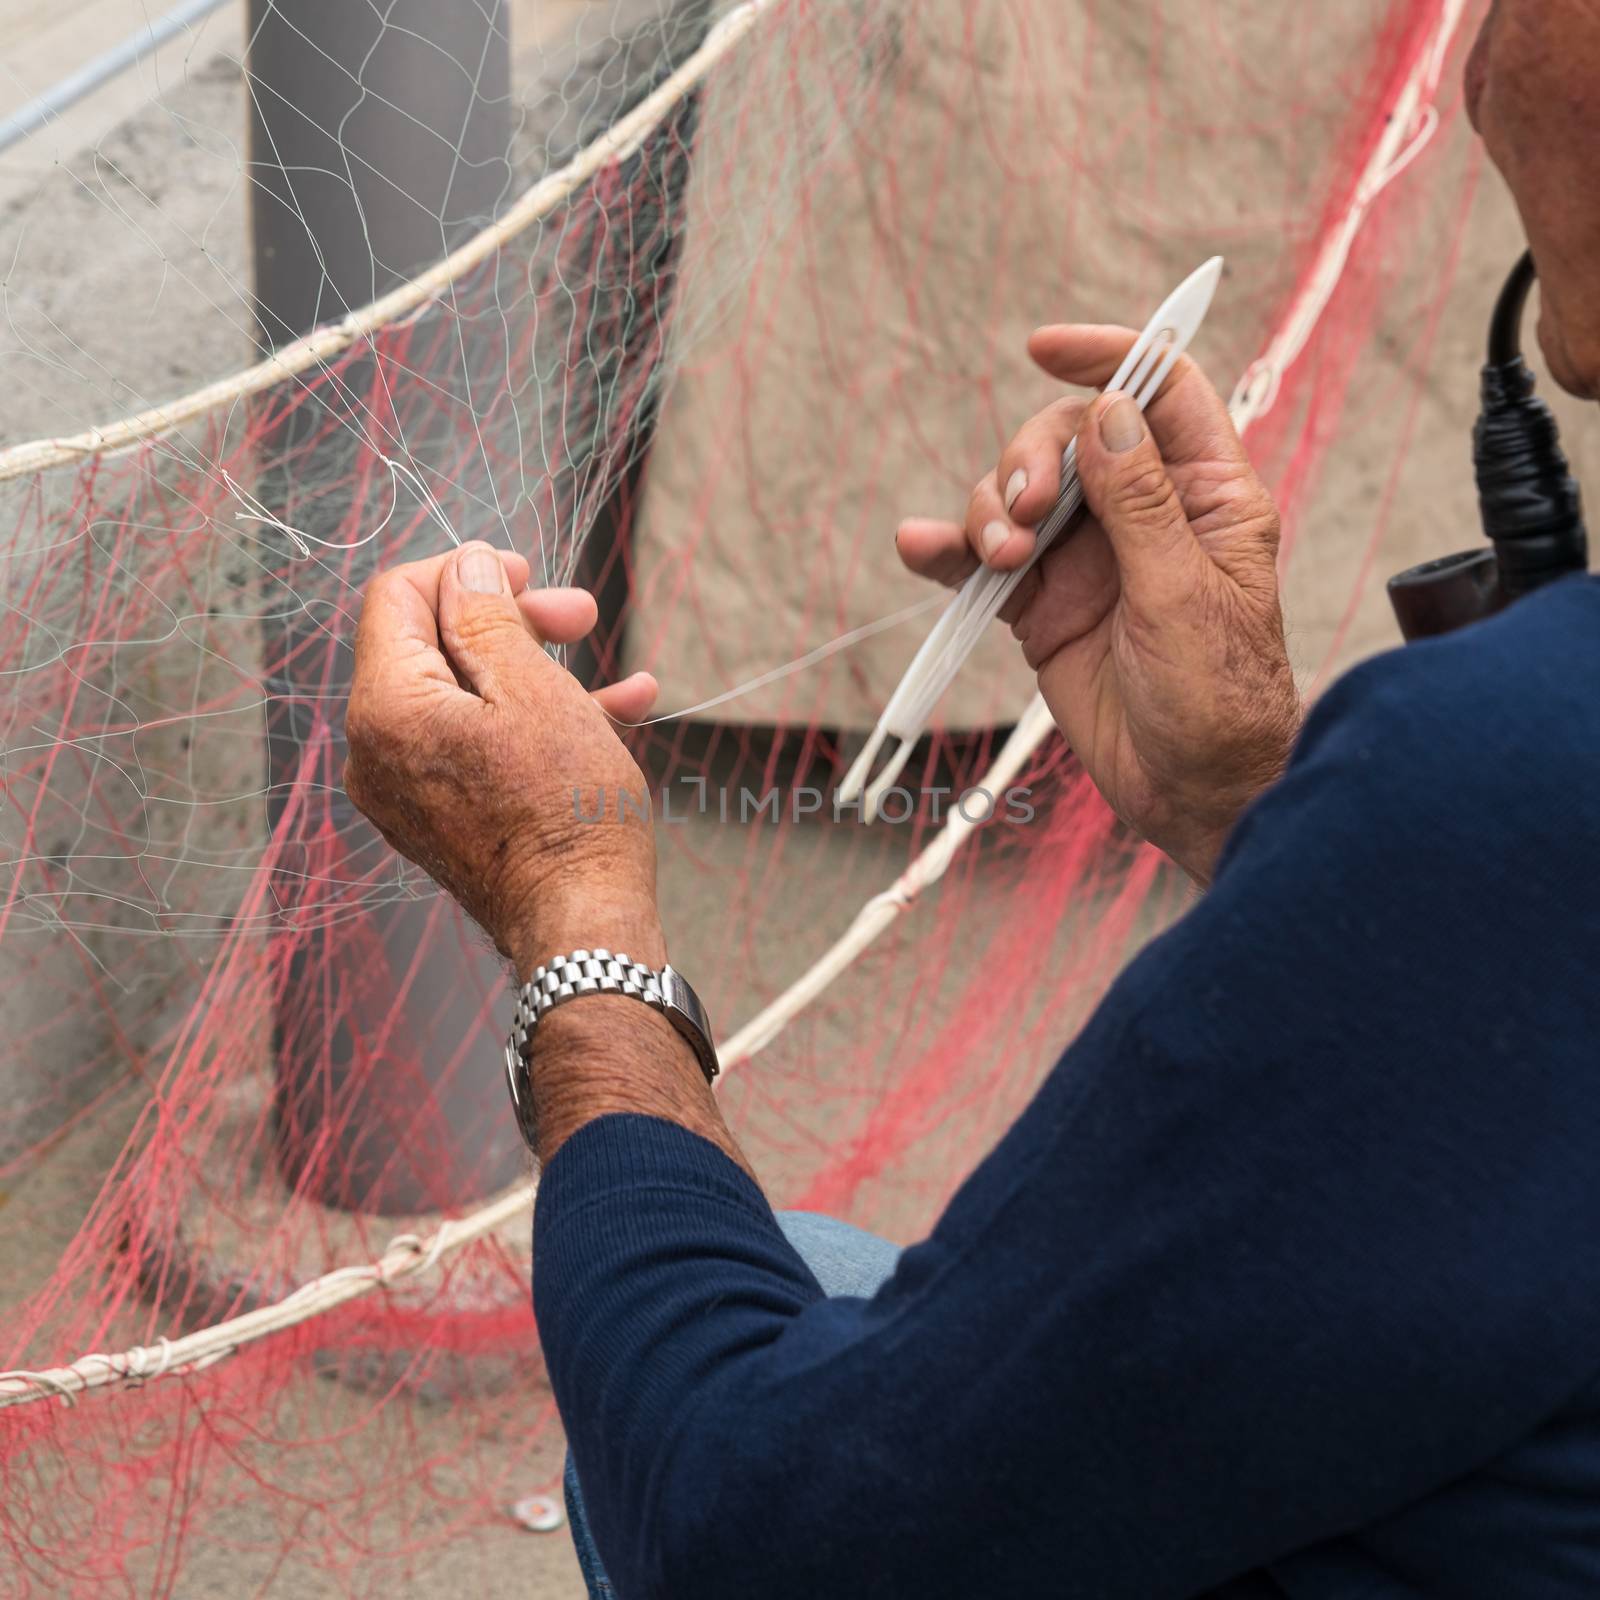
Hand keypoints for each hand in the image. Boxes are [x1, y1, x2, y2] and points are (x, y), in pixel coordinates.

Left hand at [345, 542, 662, 976]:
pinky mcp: (442, 821)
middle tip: (581, 616)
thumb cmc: (566, 812)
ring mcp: (407, 792)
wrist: (581, 928)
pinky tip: (614, 716)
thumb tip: (465, 568)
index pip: (397, 598)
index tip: (526, 572)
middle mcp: (378, 750)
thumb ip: (489, 618)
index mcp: (385, 708)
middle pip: (434, 647)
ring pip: (466, 698)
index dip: (463, 571)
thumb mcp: (534, 691)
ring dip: (539, 673)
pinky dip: (533, 725)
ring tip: (615, 676)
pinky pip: (477, 749)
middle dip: (512, 622)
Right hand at [896, 327, 1299, 884]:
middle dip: (1029, 462)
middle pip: (1068, 439)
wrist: (1188, 791)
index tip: (1045, 349)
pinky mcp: (1041, 606)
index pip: (1158, 391)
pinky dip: (949, 551)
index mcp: (1204, 493)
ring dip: (988, 512)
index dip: (1108, 358)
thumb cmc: (1217, 699)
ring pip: (1018, 497)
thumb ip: (1141, 503)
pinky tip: (919, 548)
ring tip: (994, 562)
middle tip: (1021, 520)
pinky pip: (983, 562)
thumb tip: (1107, 414)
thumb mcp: (1183, 595)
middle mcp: (1142, 513)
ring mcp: (1087, 559)